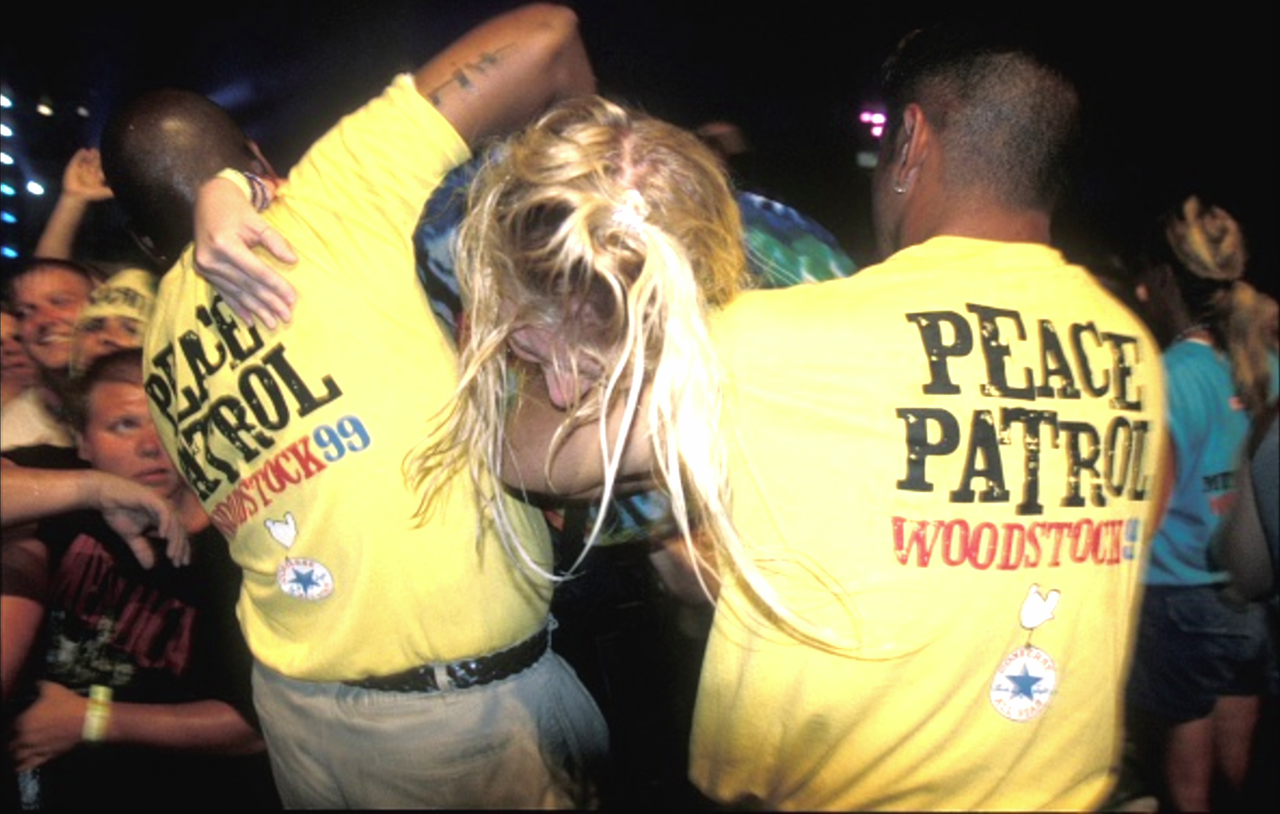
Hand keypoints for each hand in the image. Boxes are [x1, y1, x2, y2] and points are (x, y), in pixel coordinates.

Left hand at [9, 681, 88, 770]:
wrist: (86, 720)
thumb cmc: (68, 704)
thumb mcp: (52, 689)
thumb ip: (38, 686)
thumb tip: (34, 683)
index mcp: (22, 721)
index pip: (7, 727)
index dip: (9, 726)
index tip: (13, 725)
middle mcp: (25, 737)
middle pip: (9, 743)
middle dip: (10, 741)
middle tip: (13, 738)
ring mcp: (34, 748)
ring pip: (16, 756)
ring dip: (14, 754)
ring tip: (14, 752)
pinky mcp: (45, 756)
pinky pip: (28, 765)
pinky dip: (21, 766)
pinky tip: (18, 766)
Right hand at [60, 147, 113, 203]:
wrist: (77, 196)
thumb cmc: (90, 195)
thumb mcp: (102, 192)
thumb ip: (111, 190)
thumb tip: (121, 189)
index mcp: (96, 176)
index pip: (101, 167)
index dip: (103, 162)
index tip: (106, 157)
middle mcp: (89, 172)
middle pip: (93, 162)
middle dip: (96, 157)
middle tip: (98, 151)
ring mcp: (81, 169)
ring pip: (86, 160)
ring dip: (89, 155)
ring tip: (92, 150)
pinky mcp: (72, 168)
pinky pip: (76, 160)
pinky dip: (79, 155)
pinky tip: (83, 150)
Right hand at [91, 471, 189, 568]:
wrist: (104, 496)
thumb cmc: (118, 512)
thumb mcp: (131, 536)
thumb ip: (142, 549)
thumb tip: (149, 567)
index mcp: (163, 518)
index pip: (178, 534)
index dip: (181, 549)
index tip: (180, 564)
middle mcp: (165, 510)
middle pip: (180, 530)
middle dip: (181, 548)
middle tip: (178, 563)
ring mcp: (160, 503)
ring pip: (174, 522)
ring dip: (174, 539)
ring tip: (171, 554)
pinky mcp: (153, 498)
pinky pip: (164, 512)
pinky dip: (166, 524)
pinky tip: (163, 536)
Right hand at [193, 175, 297, 328]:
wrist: (208, 199)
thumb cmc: (236, 209)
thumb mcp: (258, 221)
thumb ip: (275, 241)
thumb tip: (293, 261)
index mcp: (225, 244)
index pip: (257, 271)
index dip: (276, 286)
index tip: (292, 299)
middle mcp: (212, 258)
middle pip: (247, 286)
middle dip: (268, 303)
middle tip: (286, 317)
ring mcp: (205, 267)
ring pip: (236, 292)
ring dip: (256, 309)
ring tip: (272, 323)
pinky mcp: (202, 271)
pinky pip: (223, 292)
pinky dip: (237, 306)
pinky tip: (249, 320)